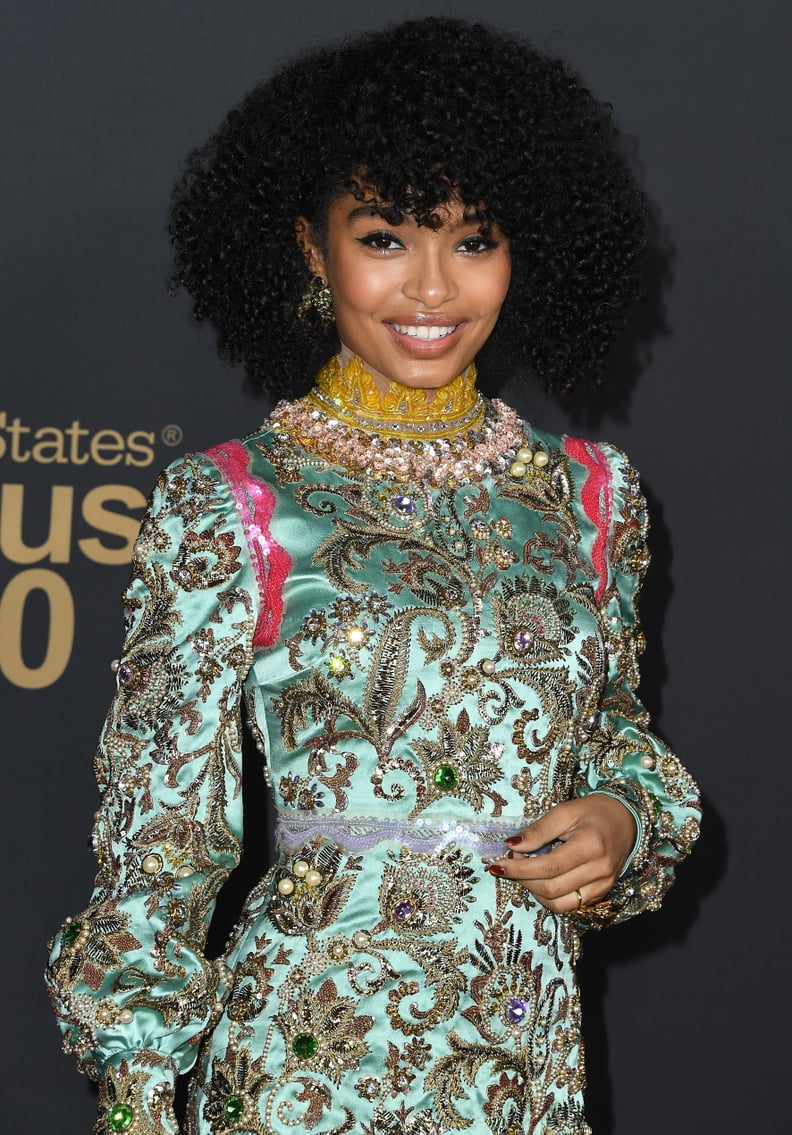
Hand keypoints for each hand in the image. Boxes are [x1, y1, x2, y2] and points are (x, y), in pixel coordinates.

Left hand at [487, 794, 636, 912]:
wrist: (627, 819)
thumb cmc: (594, 811)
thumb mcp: (565, 811)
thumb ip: (538, 830)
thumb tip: (511, 845)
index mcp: (590, 846)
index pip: (548, 867)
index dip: (519, 869)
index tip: (497, 865)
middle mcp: (599, 870)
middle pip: (551, 888)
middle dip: (524, 879)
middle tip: (511, 863)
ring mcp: (603, 885)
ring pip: (560, 904)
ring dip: (535, 892)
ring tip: (526, 873)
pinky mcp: (602, 893)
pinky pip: (571, 905)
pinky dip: (551, 896)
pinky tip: (542, 880)